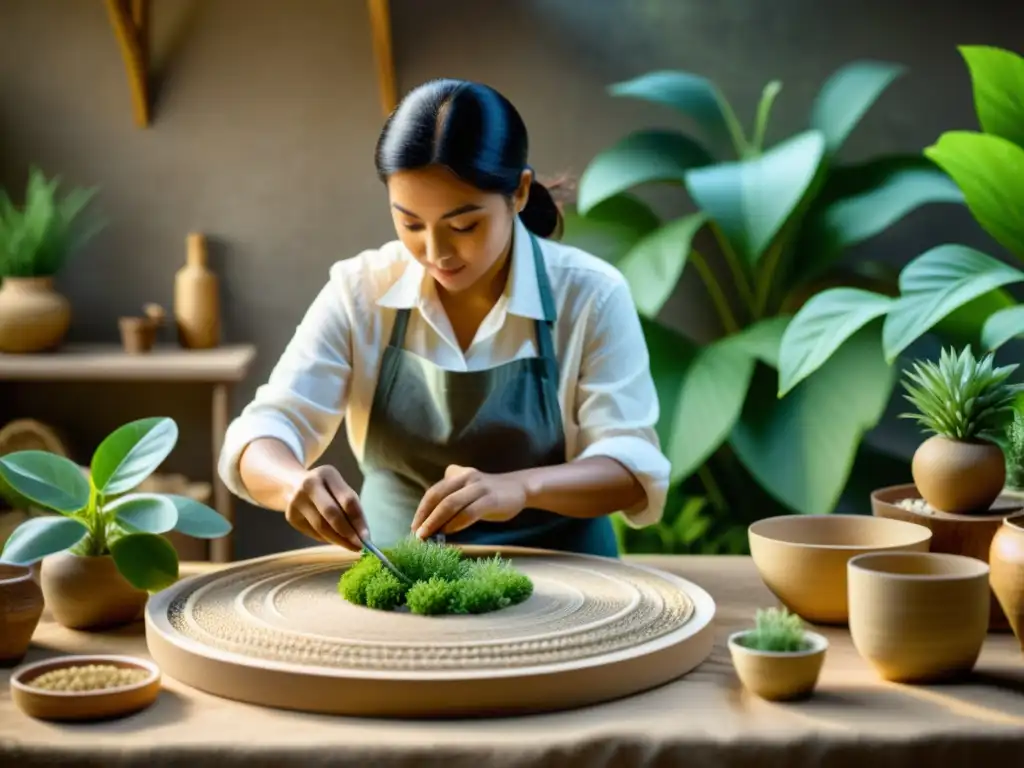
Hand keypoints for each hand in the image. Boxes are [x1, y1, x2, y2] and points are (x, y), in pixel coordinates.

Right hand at [284, 465, 368, 550]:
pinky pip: (313, 533)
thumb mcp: (340, 489)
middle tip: (358, 546)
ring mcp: (296, 501)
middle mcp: (309, 485)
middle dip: (347, 533)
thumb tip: (363, 536)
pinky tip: (335, 540)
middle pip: (332, 513)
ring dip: (338, 540)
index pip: (347, 500)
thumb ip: (352, 508)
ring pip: (321, 527)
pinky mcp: (291, 516)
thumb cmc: (327, 489)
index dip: (358, 520)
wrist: (293, 485)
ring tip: (350, 546)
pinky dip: (327, 539)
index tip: (367, 537)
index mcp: (328, 474)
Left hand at [412, 465, 527, 539]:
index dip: (421, 510)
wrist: (520, 488)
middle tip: (417, 534)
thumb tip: (428, 518)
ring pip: (450, 504)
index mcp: (457, 474)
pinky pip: (469, 512)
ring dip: (436, 522)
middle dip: (425, 516)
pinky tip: (448, 533)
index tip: (414, 527)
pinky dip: (455, 524)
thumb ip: (451, 495)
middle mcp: (466, 477)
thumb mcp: (467, 488)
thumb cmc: (489, 493)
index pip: (433, 492)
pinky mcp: (491, 499)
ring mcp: (479, 487)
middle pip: (438, 496)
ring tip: (428, 536)